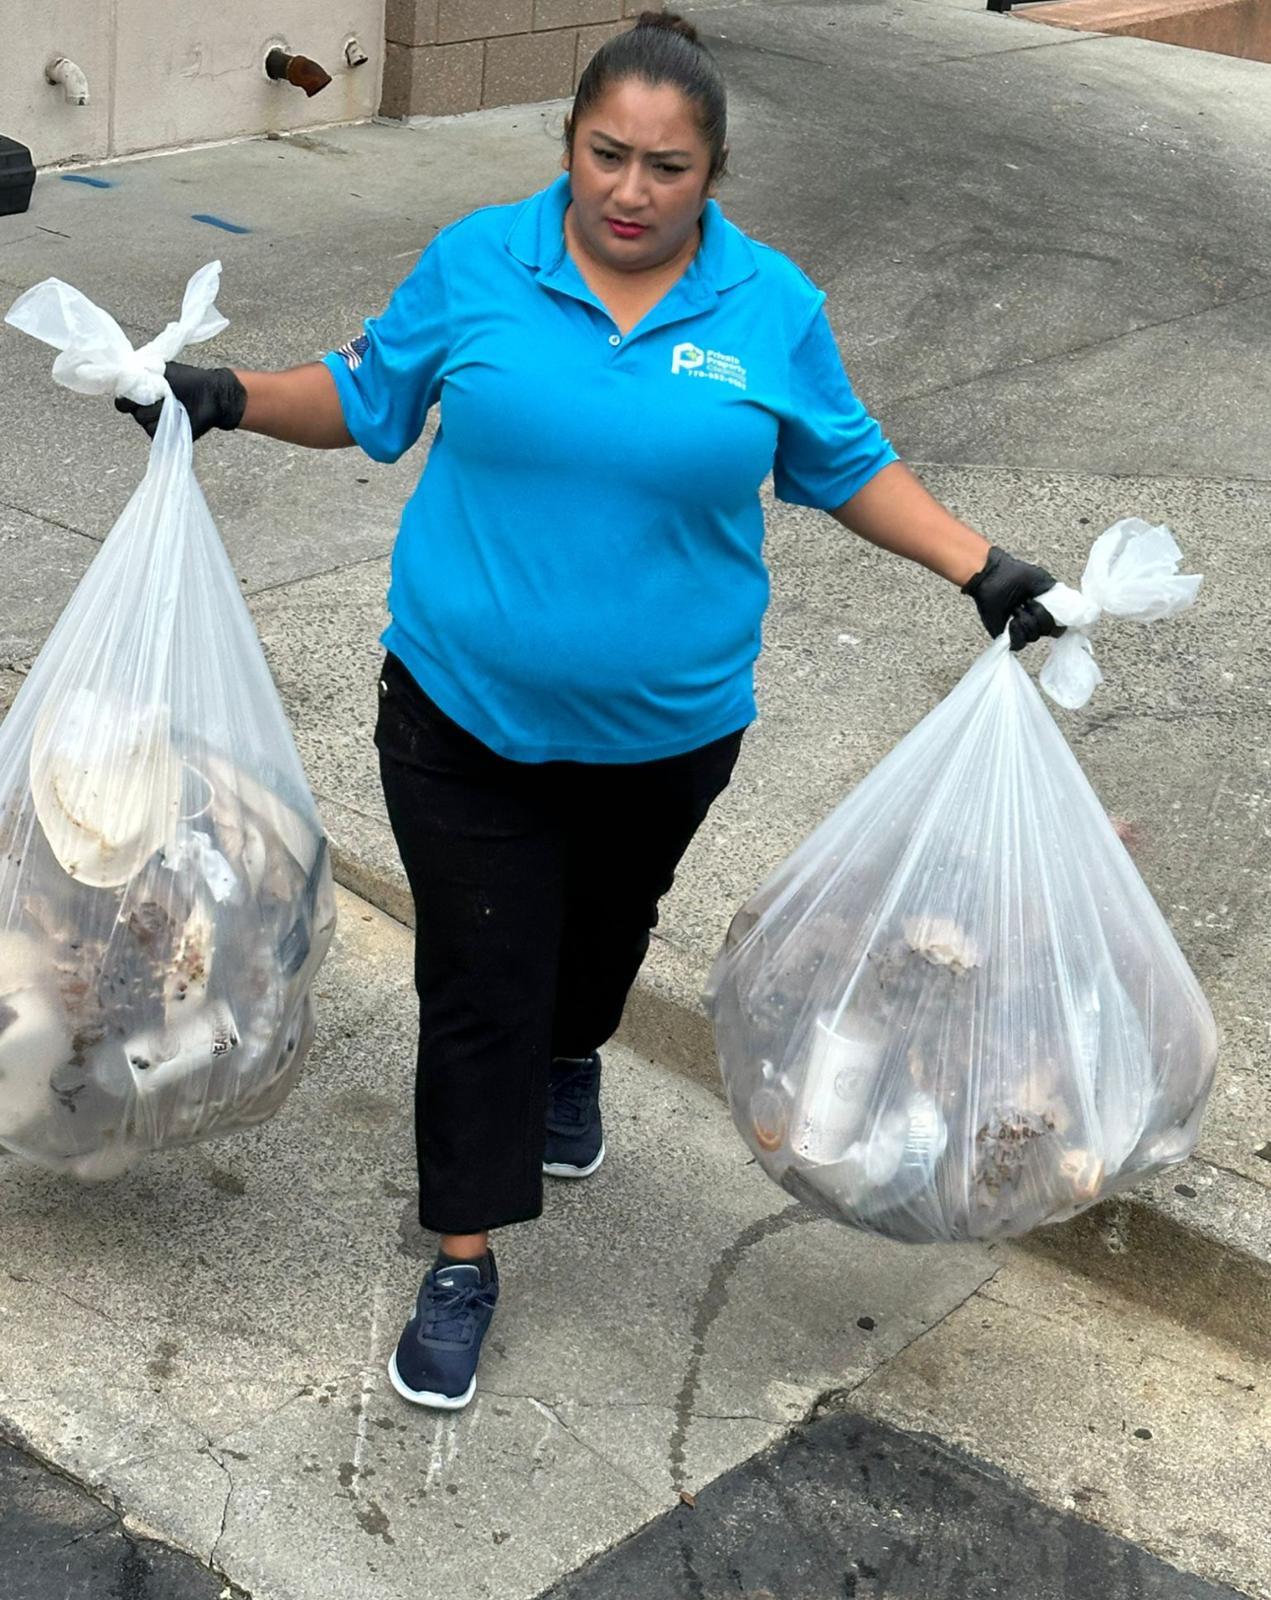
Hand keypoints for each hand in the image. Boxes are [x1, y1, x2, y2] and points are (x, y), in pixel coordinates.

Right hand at [114, 361, 246, 440]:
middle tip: (163, 395)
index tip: (137, 390)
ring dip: (159, 412)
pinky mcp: (165, 436)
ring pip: (144, 422)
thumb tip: (126, 375)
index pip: (122, 400)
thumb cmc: (189, 380)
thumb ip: (143, 373)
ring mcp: (154, 423)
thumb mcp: (164, 371)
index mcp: (141, 393)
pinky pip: (155, 433)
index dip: (127, 397)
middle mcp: (144, 409)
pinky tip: (176, 416)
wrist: (212, 395)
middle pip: (133, 411)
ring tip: (174, 403)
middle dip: (146, 403)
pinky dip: (165, 424)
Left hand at [962, 546, 1062, 650]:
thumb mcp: (1043, 581)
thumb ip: (1059, 596)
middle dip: (1040, 615)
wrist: (992, 576)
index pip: (1059, 627)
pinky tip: (1011, 620)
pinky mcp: (1006, 635)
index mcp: (1045, 610)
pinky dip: (1016, 632)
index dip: (1058, 623)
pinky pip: (1018, 644)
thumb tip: (1074, 609)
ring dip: (1025, 619)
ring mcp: (1020, 630)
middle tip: (1027, 600)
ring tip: (1015, 606)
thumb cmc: (1015, 574)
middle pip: (1048, 631)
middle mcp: (1034, 622)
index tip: (1054, 613)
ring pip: (1033, 636)